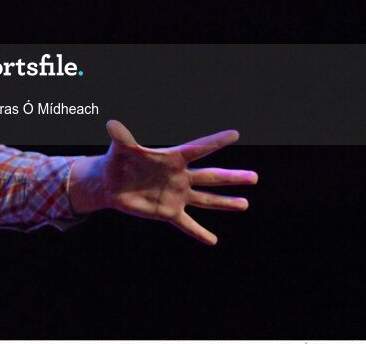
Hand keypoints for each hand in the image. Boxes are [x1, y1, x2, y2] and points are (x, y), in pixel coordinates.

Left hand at [69, 120, 257, 244]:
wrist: (111, 184)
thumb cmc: (118, 161)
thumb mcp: (121, 149)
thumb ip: (122, 138)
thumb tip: (112, 124)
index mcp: (172, 158)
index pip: (198, 148)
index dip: (215, 141)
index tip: (235, 133)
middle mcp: (179, 176)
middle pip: (211, 176)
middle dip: (233, 178)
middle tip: (255, 177)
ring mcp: (176, 195)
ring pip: (206, 199)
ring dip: (226, 203)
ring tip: (245, 204)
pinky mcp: (168, 212)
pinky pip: (187, 224)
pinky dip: (199, 233)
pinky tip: (213, 241)